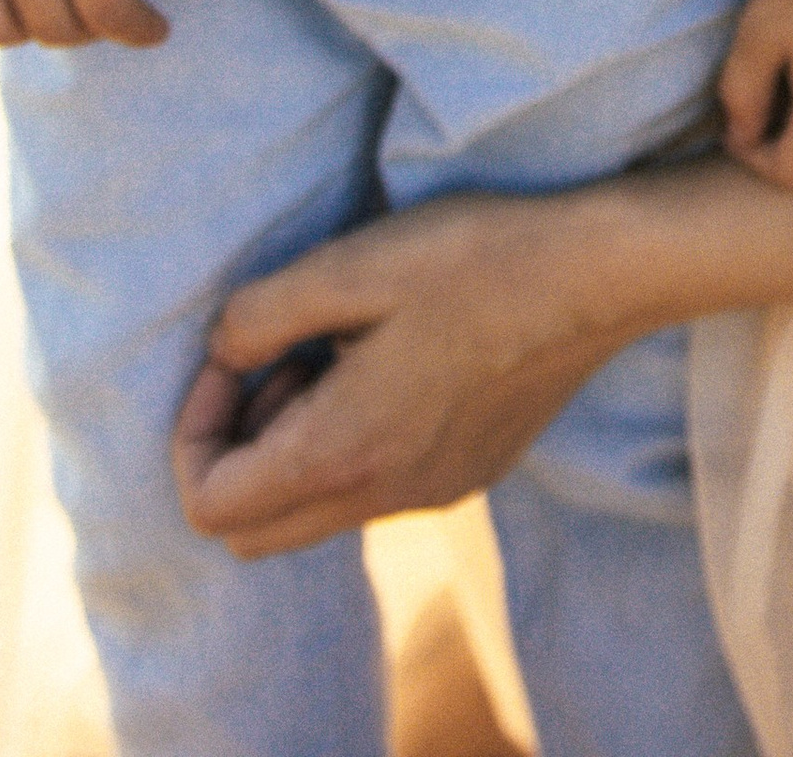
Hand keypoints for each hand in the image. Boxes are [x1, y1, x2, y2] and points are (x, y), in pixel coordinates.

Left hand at [174, 191, 640, 558]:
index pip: (210, 507)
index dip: (193, 432)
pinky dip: (350, 441)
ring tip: (337, 346)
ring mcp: (431, 493)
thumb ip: (259, 316)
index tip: (231, 358)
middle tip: (277, 360)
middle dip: (236, 451)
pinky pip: (374, 488)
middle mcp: (382, 498)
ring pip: (315, 512)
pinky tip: (394, 356)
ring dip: (295, 443)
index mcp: (341, 453)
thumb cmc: (474, 260)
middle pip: (253, 532)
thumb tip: (222, 351)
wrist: (599, 274)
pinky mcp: (470, 473)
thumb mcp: (349, 265)